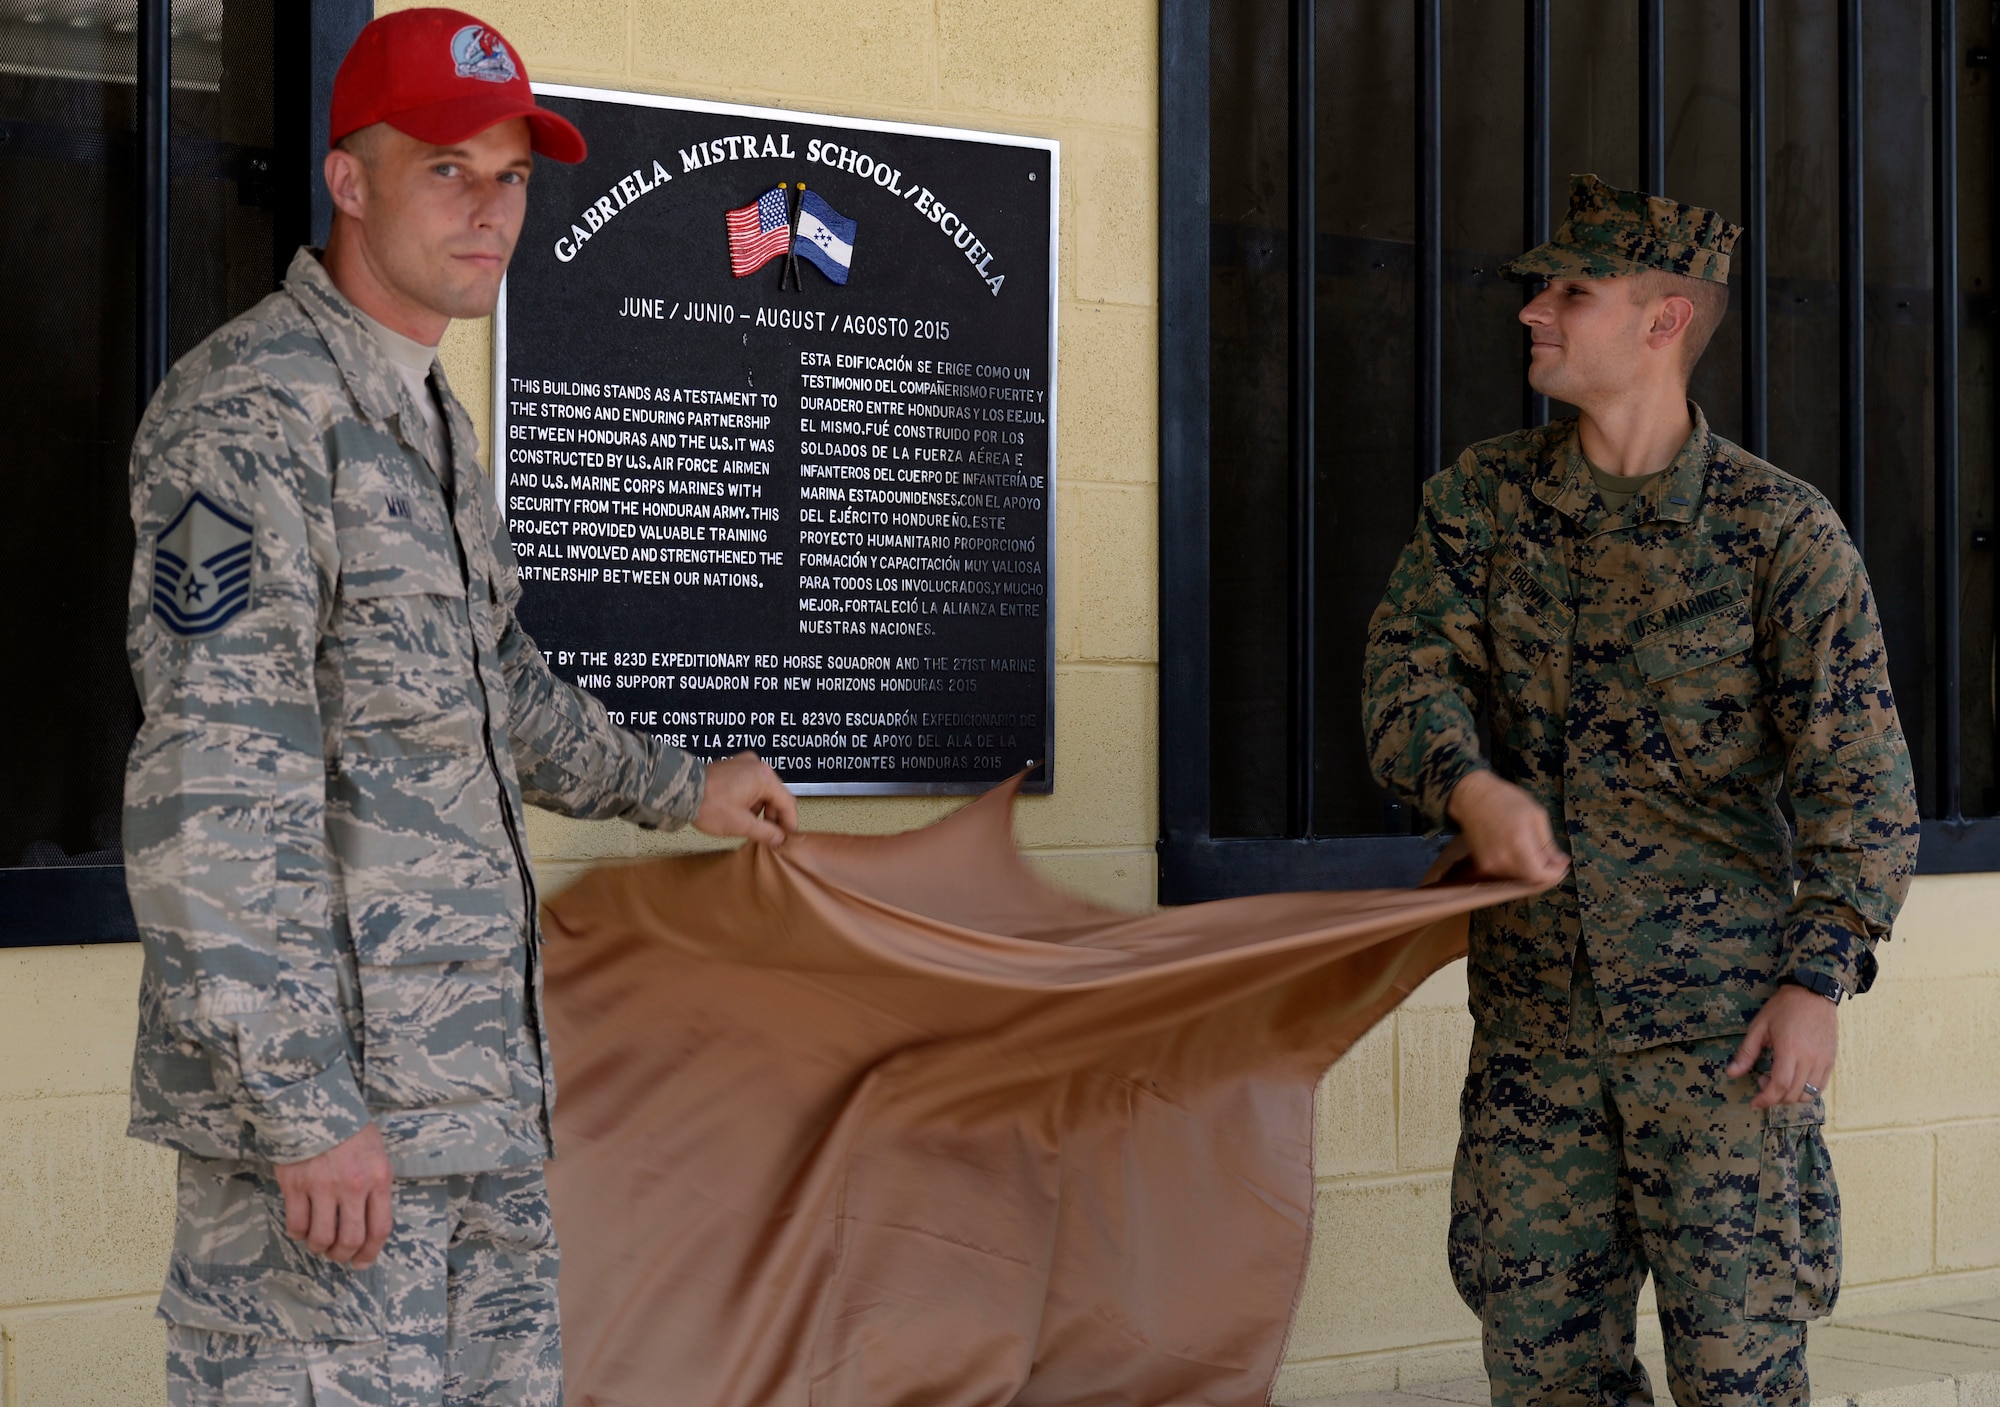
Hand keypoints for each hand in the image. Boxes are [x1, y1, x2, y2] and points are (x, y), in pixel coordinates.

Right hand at [273, 1123, 393, 1267]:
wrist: (317, 1106)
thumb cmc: (351, 1132)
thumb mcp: (377, 1155)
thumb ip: (376, 1188)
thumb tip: (369, 1227)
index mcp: (379, 1178)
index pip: (380, 1228)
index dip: (370, 1252)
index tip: (361, 1262)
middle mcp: (353, 1185)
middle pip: (350, 1239)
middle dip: (343, 1255)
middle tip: (337, 1255)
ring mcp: (322, 1185)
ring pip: (321, 1238)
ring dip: (319, 1247)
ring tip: (319, 1242)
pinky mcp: (295, 1184)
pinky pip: (296, 1224)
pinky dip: (298, 1234)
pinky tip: (302, 1227)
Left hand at [694, 751, 798, 845]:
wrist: (679, 791)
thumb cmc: (708, 805)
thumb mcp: (741, 824)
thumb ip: (766, 832)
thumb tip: (779, 838)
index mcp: (764, 777)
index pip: (787, 802)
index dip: (789, 822)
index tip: (786, 837)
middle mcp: (757, 765)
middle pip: (776, 795)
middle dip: (772, 816)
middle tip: (767, 835)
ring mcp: (744, 763)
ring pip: (763, 790)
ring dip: (760, 808)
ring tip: (748, 824)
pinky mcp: (733, 765)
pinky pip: (750, 783)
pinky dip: (750, 798)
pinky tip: (740, 811)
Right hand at [1445, 770, 1569, 886]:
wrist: (1472, 797)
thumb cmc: (1506, 799)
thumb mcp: (1536, 815)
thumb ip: (1549, 843)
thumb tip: (1561, 863)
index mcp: (1519, 842)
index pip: (1540, 875)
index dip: (1554, 874)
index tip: (1562, 864)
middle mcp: (1502, 857)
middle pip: (1530, 879)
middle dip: (1544, 871)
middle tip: (1551, 857)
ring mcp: (1490, 863)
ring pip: (1519, 878)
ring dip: (1529, 869)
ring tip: (1531, 850)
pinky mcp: (1482, 865)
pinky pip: (1506, 873)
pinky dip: (1516, 866)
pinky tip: (1516, 850)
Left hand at [1727, 983, 1837, 1109]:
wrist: (1813, 994)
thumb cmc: (1783, 1008)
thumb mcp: (1759, 1026)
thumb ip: (1746, 1053)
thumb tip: (1731, 1073)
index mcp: (1789, 1050)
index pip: (1780, 1086)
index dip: (1766, 1099)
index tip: (1754, 1103)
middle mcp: (1810, 1059)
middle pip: (1794, 1094)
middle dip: (1775, 1097)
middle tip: (1762, 1082)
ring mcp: (1823, 1061)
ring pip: (1809, 1094)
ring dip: (1791, 1096)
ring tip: (1778, 1080)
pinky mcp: (1831, 1061)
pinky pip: (1821, 1086)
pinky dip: (1806, 1091)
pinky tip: (1794, 1080)